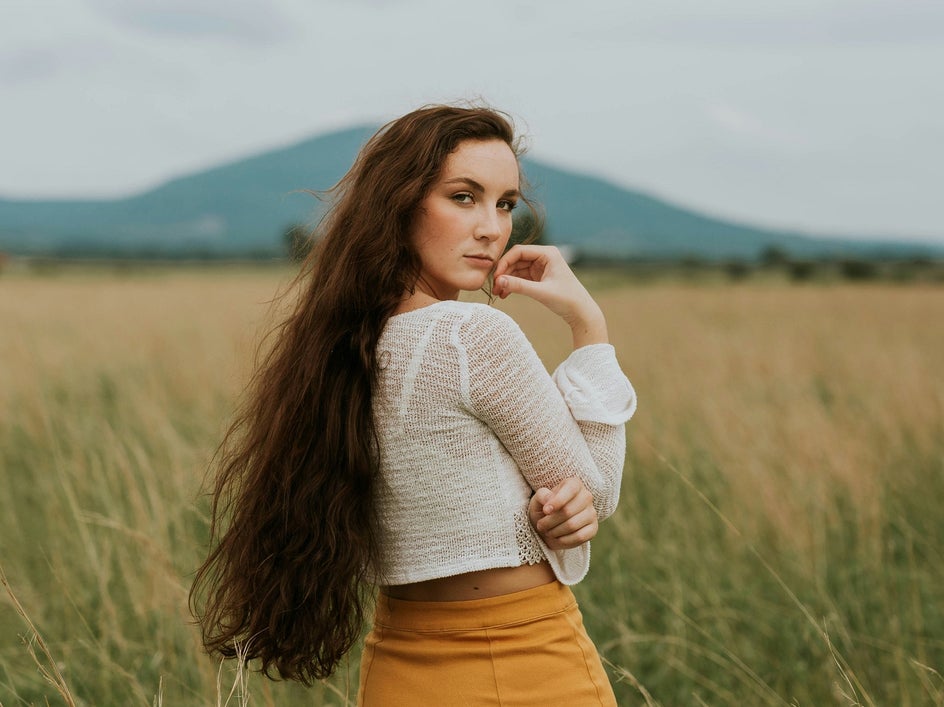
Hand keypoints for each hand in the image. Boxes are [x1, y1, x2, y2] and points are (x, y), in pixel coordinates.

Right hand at [492, 245, 607, 347]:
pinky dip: (513, 285)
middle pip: (516, 260)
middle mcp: (544, 257)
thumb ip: (519, 286)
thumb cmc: (567, 299)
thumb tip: (498, 282)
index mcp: (548, 253)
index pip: (519, 251)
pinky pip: (521, 278)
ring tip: (498, 294)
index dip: (505, 262)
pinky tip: (505, 295)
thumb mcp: (541, 292)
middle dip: (504, 273)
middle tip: (494, 288)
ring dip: (507, 281)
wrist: (581, 312)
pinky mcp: (539, 277)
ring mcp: (541, 267)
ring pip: (516, 270)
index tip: (496, 278)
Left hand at [528, 477, 598, 550]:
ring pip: (572, 525)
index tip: (545, 511)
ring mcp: (592, 513)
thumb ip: (542, 496)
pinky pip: (579, 537)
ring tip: (547, 531)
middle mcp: (586, 496)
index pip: (570, 489)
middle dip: (550, 521)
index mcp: (574, 484)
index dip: (557, 501)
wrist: (550, 524)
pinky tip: (557, 538)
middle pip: (568, 511)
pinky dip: (564, 540)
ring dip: (555, 532)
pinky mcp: (593, 529)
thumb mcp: (538, 499)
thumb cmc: (544, 508)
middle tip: (540, 525)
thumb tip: (549, 501)